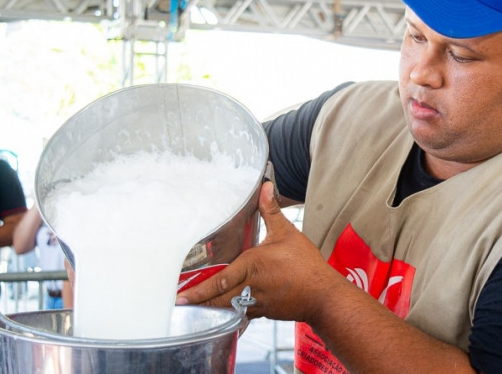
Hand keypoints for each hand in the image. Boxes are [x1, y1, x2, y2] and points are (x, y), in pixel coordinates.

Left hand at [176, 181, 346, 322]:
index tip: (181, 295)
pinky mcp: (263, 312)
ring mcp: (256, 303)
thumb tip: (265, 187)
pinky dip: (229, 314)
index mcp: (252, 265)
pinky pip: (241, 314)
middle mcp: (250, 287)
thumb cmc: (305, 265)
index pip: (219, 280)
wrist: (323, 296)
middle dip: (197, 303)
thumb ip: (271, 211)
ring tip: (192, 311)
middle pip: (217, 299)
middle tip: (178, 306)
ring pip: (227, 308)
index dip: (198, 289)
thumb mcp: (287, 233)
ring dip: (210, 310)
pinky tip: (221, 315)